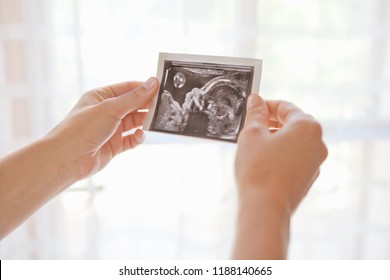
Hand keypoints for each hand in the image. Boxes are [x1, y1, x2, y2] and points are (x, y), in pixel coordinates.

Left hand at [49, 77, 158, 179]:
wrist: (67, 159)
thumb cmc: (82, 129)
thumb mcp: (110, 108)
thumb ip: (134, 98)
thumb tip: (152, 83)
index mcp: (100, 96)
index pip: (127, 88)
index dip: (144, 88)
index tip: (161, 88)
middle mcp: (105, 111)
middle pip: (132, 106)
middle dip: (146, 106)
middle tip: (163, 107)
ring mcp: (110, 129)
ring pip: (134, 123)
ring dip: (144, 123)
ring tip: (156, 122)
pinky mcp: (113, 146)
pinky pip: (131, 139)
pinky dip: (138, 138)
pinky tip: (140, 136)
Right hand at [232, 94, 326, 258]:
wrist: (266, 208)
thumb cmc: (258, 169)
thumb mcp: (252, 134)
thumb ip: (256, 113)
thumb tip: (256, 99)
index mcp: (307, 126)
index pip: (286, 107)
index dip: (266, 105)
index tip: (252, 107)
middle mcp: (317, 142)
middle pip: (293, 123)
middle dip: (272, 121)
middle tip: (252, 124)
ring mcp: (316, 162)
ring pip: (295, 141)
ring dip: (277, 137)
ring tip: (256, 143)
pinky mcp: (309, 177)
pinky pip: (296, 157)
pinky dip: (282, 153)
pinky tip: (265, 160)